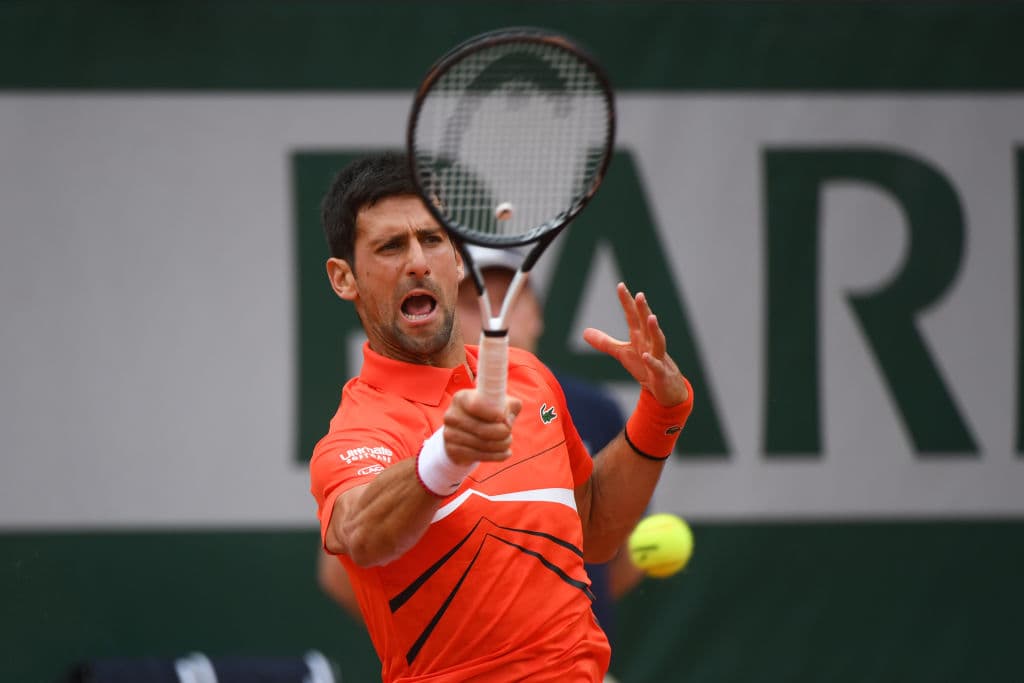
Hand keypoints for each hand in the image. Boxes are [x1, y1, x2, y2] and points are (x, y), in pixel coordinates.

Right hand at [443, 389, 522, 464]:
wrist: (466, 433)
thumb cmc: (488, 414)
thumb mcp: (501, 404)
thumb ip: (509, 406)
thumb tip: (506, 422)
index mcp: (462, 398)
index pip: (479, 405)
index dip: (496, 413)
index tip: (503, 417)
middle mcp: (452, 415)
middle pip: (484, 429)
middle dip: (503, 433)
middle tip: (509, 433)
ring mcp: (450, 434)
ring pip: (484, 444)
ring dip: (502, 445)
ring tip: (507, 442)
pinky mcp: (452, 450)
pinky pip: (480, 456)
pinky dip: (498, 455)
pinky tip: (505, 453)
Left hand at [582, 282, 689, 406]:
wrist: (666, 389)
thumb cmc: (645, 367)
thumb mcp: (622, 354)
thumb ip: (605, 342)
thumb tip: (584, 332)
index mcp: (640, 337)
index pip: (632, 317)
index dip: (627, 302)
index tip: (620, 286)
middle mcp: (650, 344)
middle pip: (646, 324)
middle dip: (644, 310)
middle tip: (640, 295)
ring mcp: (658, 358)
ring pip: (658, 341)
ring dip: (654, 330)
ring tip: (652, 317)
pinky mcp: (660, 375)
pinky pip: (657, 367)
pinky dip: (652, 362)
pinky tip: (645, 356)